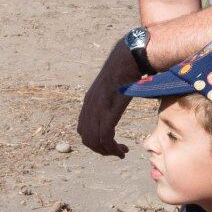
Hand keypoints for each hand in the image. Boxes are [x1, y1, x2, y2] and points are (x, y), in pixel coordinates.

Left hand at [77, 42, 139, 156]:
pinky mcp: (109, 110)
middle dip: (101, 150)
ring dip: (108, 152)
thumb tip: (116, 100)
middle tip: (116, 153)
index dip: (94, 142)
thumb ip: (109, 96)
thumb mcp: (112, 85)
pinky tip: (123, 150)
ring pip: (95, 141)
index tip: (109, 145)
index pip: (83, 130)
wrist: (128, 58)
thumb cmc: (124, 70)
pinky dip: (112, 148)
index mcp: (89, 101)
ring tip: (121, 153)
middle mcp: (90, 106)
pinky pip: (105, 137)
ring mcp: (98, 109)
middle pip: (87, 139)